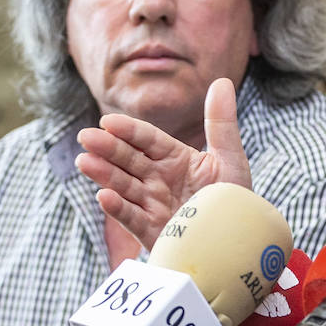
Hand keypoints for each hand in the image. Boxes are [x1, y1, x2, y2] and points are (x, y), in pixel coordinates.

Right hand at [75, 77, 252, 249]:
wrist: (241, 244)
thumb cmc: (236, 201)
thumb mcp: (230, 160)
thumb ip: (221, 124)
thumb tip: (222, 81)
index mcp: (176, 160)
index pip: (148, 140)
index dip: (129, 131)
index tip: (109, 121)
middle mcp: (160, 181)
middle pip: (130, 161)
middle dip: (108, 149)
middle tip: (86, 138)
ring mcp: (154, 206)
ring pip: (125, 186)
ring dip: (104, 174)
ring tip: (84, 162)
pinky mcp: (154, 233)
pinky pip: (134, 219)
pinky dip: (119, 209)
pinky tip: (104, 196)